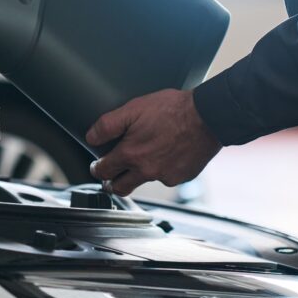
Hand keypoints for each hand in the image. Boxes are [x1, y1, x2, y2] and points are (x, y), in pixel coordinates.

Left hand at [86, 89, 220, 196]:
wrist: (208, 117)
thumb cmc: (172, 110)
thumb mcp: (133, 109)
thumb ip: (107, 125)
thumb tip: (90, 138)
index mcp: (131, 155)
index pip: (103, 171)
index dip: (96, 168)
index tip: (97, 165)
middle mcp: (146, 171)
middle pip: (119, 188)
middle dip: (111, 183)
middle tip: (110, 175)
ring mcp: (165, 176)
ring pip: (143, 183)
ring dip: (136, 176)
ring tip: (138, 162)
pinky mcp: (181, 177)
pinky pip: (165, 178)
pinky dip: (161, 170)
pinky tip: (163, 155)